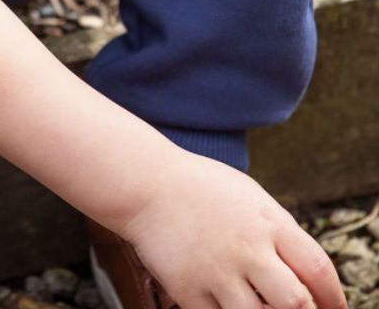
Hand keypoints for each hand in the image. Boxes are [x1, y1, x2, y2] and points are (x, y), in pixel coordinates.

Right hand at [117, 149, 345, 308]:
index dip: (333, 297)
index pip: (318, 269)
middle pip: (296, 302)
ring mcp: (217, 271)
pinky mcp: (189, 290)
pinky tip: (224, 302)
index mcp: (268, 222)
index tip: (333, 307)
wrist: (146, 184)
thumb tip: (306, 273)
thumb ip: (279, 231)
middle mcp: (247, 248)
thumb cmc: (199, 187)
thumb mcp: (249, 195)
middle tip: (293, 308)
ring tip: (253, 301)